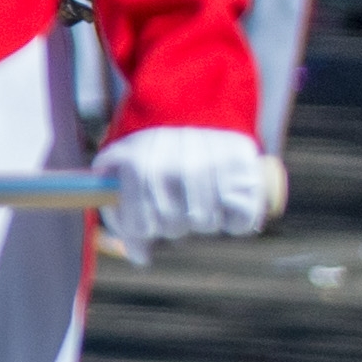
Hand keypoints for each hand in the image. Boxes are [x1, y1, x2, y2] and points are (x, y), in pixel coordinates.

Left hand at [94, 126, 286, 256]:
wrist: (191, 104)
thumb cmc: (149, 146)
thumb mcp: (117, 165)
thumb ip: (116, 210)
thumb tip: (140, 257)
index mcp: (137, 168)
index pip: (143, 227)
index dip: (145, 229)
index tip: (149, 219)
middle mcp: (173, 168)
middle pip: (175, 228)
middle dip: (173, 223)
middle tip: (175, 201)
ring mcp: (211, 167)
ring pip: (208, 225)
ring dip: (203, 220)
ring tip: (198, 196)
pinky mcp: (244, 168)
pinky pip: (241, 220)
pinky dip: (236, 221)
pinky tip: (225, 204)